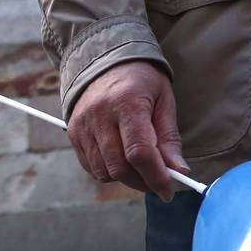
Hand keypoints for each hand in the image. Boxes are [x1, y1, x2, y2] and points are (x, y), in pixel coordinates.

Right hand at [67, 60, 187, 199]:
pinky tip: (124, 162)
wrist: (106, 59)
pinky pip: (91, 166)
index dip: (156, 176)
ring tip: (144, 169)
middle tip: (160, 183)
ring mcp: (82, 126)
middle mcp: (100, 116)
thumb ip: (169, 136)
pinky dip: (109, 172)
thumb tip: (178, 170)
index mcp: (127, 103)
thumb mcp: (164, 99)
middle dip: (143, 182)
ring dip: (126, 179)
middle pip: (119, 167)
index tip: (169, 190)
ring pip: (103, 171)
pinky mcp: (72, 133)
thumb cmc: (142, 79)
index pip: (140, 152)